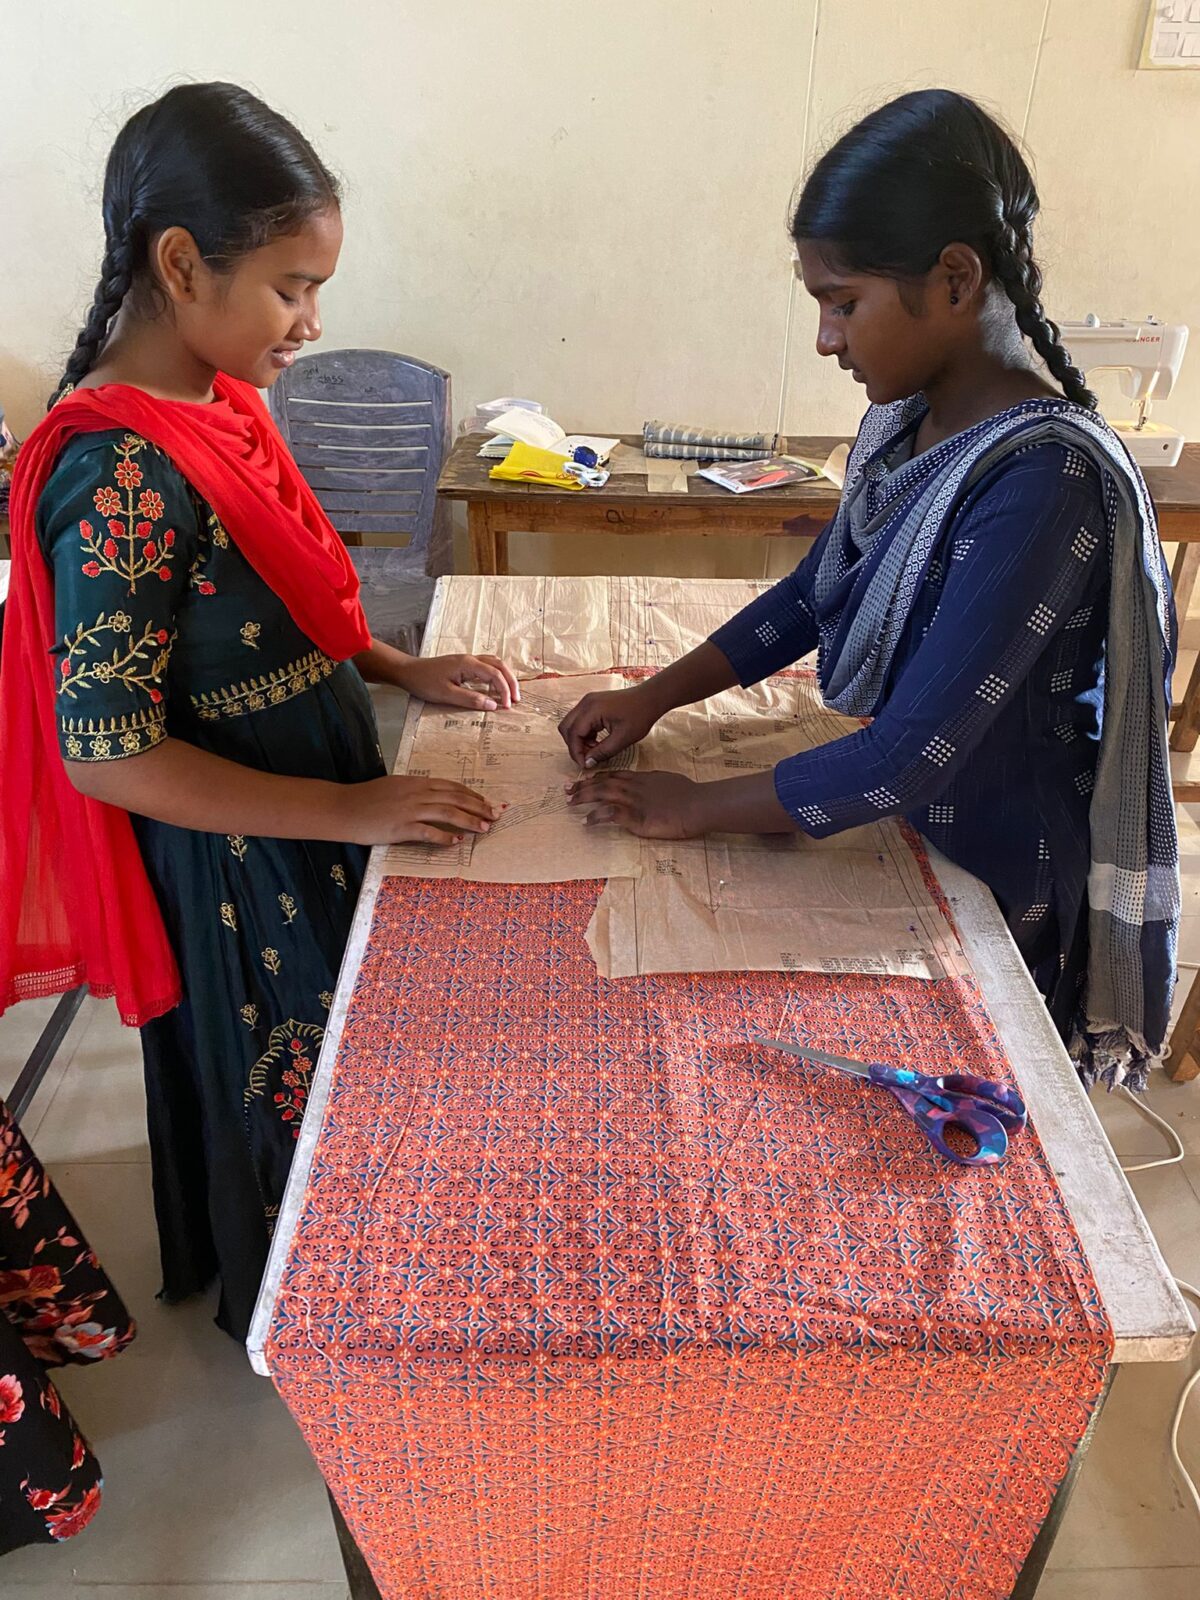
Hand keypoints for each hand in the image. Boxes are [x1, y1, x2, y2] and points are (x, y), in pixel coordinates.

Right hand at [339, 775, 497, 846]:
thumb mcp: (395, 787)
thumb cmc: (367, 799)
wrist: (344, 808)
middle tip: (495, 815)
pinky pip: (428, 831)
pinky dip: (444, 836)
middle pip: (455, 798)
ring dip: (469, 820)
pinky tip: (456, 841)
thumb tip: (435, 797)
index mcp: (416, 782)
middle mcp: (416, 793)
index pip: (451, 786)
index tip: (486, 802)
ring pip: (447, 812)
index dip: (472, 795)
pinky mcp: (400, 827)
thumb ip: (415, 790)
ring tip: (484, 828)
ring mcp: (409, 809)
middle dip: (478, 807)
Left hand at [402, 653, 519, 710]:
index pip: (495, 675)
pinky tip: (495, 687)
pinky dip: (496, 676)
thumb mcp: (447, 694)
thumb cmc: (424, 682)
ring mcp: (467, 660)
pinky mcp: (463, 665)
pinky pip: (486, 667)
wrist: (408, 672)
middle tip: (517, 699)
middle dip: (511, 682)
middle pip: (500, 666)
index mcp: (468, 664)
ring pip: (494, 664)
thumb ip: (471, 699)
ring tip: (510, 693)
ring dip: (505, 677)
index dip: (504, 690)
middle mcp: (470, 659)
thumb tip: (492, 705)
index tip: (507, 706)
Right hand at [558, 683, 660, 767]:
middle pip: (566, 727)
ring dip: (579, 739)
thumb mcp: (622, 739)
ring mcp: (588, 701)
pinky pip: (580, 720)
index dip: (576, 752)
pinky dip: (584, 733)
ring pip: (572, 724)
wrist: (650, 698)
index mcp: (591, 710)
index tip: (584, 765)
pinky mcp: (593, 703)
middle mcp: (586, 703)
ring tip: (595, 749)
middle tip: (587, 758)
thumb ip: (602, 752)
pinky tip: (597, 741)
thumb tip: (587, 763)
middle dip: (574, 745)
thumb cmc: (640, 715)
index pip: (573, 734)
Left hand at [567, 770, 704, 839]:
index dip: (597, 777)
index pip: (614, 775)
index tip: (584, 779)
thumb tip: (651, 785)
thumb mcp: (668, 781)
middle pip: (602, 782)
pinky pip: (610, 814)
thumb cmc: (689, 794)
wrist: (698, 804)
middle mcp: (634, 786)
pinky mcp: (636, 816)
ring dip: (583, 797)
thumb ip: (654, 783)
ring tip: (569, 802)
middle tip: (566, 789)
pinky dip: (596, 817)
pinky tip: (586, 822)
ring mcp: (634, 800)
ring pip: (602, 794)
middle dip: (582, 785)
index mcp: (642, 778)